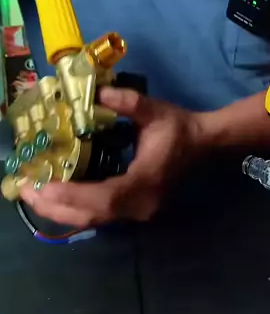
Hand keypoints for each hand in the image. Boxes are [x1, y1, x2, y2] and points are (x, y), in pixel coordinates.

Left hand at [19, 87, 199, 228]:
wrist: (203, 143)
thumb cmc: (178, 127)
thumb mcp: (154, 110)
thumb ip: (128, 102)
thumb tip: (97, 94)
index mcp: (145, 182)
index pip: (105, 197)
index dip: (72, 195)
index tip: (43, 186)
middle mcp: (139, 205)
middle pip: (91, 215)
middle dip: (54, 205)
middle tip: (24, 189)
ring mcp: (137, 211)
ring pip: (92, 219)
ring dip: (59, 210)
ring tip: (30, 194)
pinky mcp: (132, 210)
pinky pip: (97, 215)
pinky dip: (72, 209)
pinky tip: (52, 198)